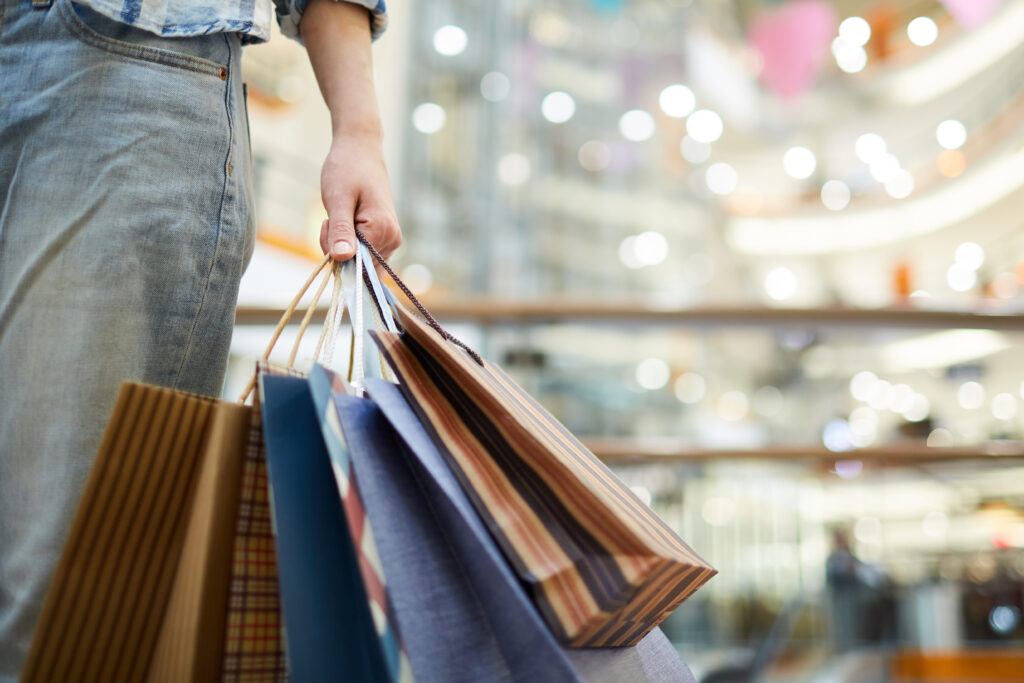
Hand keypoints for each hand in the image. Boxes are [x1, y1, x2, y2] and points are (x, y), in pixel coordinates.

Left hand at [318, 133, 401, 260]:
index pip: (356, 266)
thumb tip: (342, 259)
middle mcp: (392, 239)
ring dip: (341, 245)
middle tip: (331, 219)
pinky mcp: (384, 238)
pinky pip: (362, 254)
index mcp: (383, 231)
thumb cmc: (347, 169)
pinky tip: (344, 222)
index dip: (335, 254)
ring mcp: (390, 240)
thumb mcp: (338, 199)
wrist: (360, 149)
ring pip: (358, 262)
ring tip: (338, 216)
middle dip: (337, 250)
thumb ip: (341, 230)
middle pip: (358, 267)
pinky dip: (347, 243)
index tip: (328, 227)